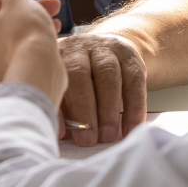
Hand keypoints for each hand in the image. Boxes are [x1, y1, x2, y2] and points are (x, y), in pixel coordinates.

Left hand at [0, 0, 66, 103]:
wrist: (37, 74)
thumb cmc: (25, 32)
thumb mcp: (19, 1)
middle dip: (24, 13)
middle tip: (48, 6)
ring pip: (7, 43)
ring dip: (29, 30)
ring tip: (55, 24)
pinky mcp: (0, 84)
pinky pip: (13, 61)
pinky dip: (26, 51)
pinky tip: (48, 45)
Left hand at [57, 32, 146, 146]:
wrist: (107, 50)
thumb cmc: (77, 78)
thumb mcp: (63, 86)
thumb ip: (59, 106)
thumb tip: (57, 133)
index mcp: (56, 55)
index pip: (53, 79)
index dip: (58, 107)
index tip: (62, 134)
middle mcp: (79, 47)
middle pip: (80, 74)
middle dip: (84, 110)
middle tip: (88, 140)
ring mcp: (106, 48)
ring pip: (108, 76)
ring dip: (108, 110)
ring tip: (107, 136)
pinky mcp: (130, 55)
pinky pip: (134, 81)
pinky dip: (134, 107)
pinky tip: (131, 128)